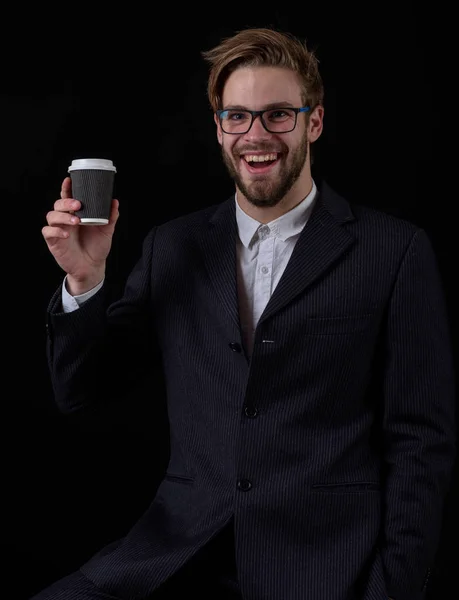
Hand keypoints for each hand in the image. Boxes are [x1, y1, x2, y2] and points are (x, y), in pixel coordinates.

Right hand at [42, 177, 118, 293]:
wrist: (92, 267)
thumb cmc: (97, 247)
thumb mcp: (107, 231)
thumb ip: (110, 217)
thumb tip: (115, 202)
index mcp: (76, 214)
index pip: (68, 197)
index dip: (67, 188)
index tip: (69, 180)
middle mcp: (65, 220)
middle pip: (58, 204)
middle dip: (66, 202)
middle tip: (78, 204)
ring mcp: (58, 230)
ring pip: (51, 216)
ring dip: (63, 216)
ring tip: (76, 221)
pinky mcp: (53, 242)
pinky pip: (48, 232)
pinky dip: (55, 231)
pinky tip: (66, 234)